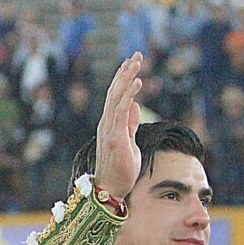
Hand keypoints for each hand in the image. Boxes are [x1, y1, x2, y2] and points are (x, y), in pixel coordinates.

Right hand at [93, 52, 143, 200]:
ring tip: (136, 61)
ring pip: (117, 96)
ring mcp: (109, 129)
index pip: (115, 96)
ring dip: (126, 77)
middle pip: (115, 91)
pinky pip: (121, 110)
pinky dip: (128, 94)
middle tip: (136, 54)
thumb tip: (136, 107)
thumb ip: (131, 124)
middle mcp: (107, 123)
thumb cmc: (121, 169)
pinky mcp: (115, 136)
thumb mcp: (129, 142)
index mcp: (110, 124)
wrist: (111, 189)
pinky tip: (136, 82)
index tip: (132, 63)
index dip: (123, 78)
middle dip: (125, 71)